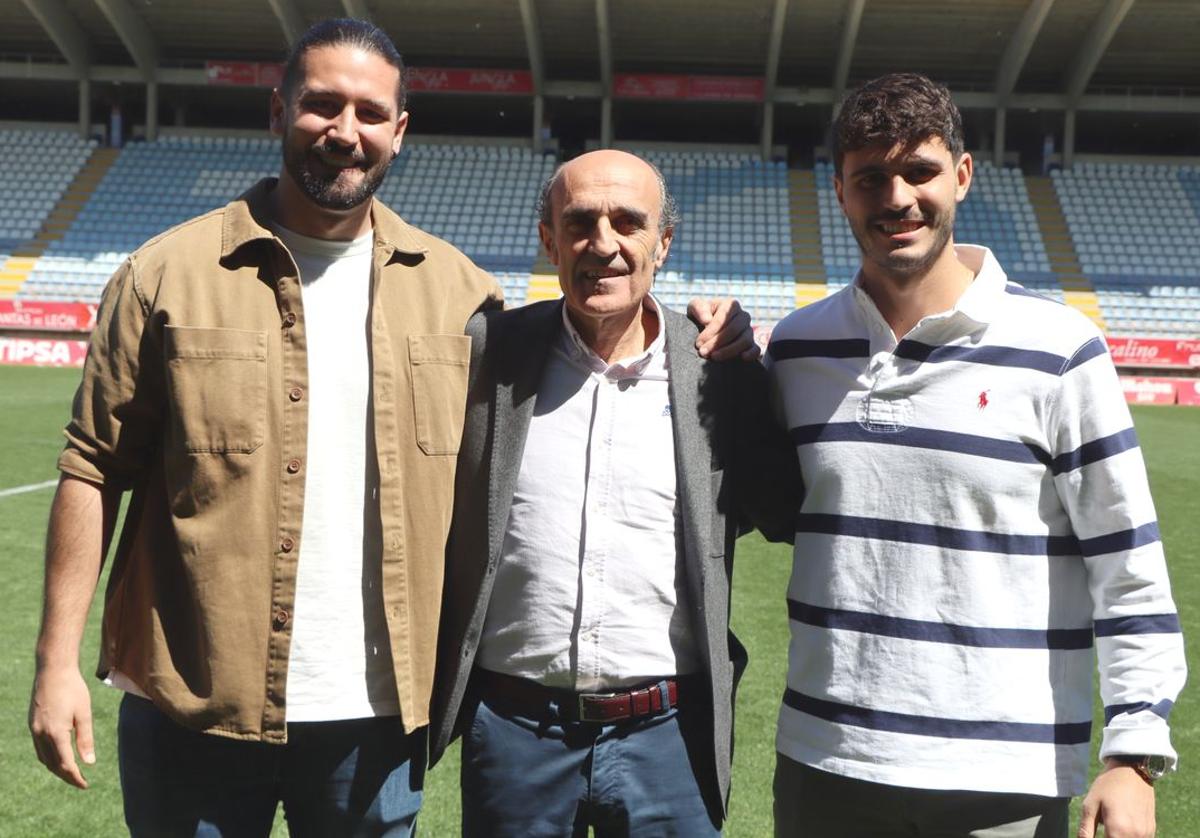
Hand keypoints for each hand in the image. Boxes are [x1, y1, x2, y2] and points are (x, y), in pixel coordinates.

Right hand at [29, 665, 95, 788]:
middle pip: (52, 764)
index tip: (85, 784)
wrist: (52, 670)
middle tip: (80, 782)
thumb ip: (85, 739)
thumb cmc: (73, 689)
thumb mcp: (84, 714)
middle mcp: (41, 734)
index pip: (65, 764)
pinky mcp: (32, 724)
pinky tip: (58, 757)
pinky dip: (49, 757)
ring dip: (56, 768)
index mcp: (55, 733)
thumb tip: (89, 763)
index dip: (75, 777)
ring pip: (43, 758)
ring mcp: (34, 729)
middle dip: (66, 776)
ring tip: (71, 773)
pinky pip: (39, 748)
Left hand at [687, 297, 759, 361]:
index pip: (723, 318)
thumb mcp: (694, 308)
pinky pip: (756, 349)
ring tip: (714, 357)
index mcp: (731, 305)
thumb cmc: (701, 316)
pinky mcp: (751, 345)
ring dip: (728, 351)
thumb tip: (707, 320)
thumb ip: (698, 309)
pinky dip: (751, 354)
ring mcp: (749, 331)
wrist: (704, 328)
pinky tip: (742, 358)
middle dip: (717, 343)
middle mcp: (743, 316)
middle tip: (703, 352)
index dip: (711, 331)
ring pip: (744, 340)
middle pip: (734, 330)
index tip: (698, 343)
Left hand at [1077, 761, 1155, 837]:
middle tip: (1102, 826)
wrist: (1132, 769)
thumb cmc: (1107, 786)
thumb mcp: (1090, 805)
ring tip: (1110, 823)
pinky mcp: (1151, 830)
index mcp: (1118, 831)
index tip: (1093, 833)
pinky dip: (1127, 836)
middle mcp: (1136, 836)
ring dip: (1118, 837)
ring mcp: (1146, 834)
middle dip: (1109, 837)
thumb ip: (1086, 830)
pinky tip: (1120, 823)